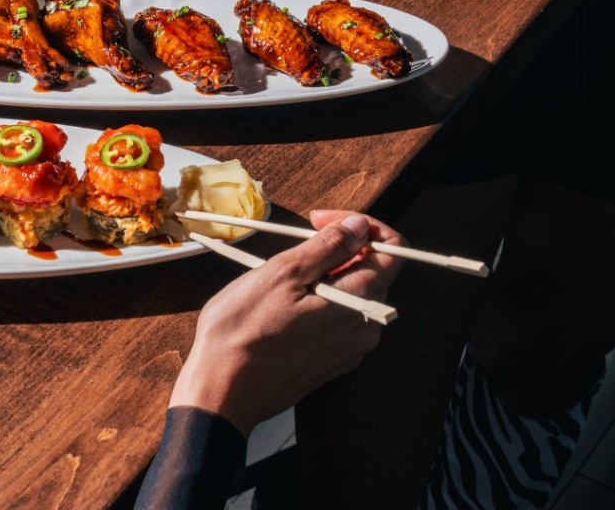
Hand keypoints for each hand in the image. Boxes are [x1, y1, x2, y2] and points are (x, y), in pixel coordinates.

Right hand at [170, 211, 405, 434]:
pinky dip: (319, 299)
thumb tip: (359, 226)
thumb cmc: (245, 330)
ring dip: (325, 273)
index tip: (322, 221)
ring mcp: (348, 350)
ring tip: (284, 274)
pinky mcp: (330, 363)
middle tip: (296, 242)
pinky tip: (284, 302)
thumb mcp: (284, 273)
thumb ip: (329, 246)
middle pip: (371, 271)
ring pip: (351, 294)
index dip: (362, 226)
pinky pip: (337, 318)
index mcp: (359, 302)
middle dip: (340, 247)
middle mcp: (365, 329)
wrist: (222, 392)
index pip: (393, 251)